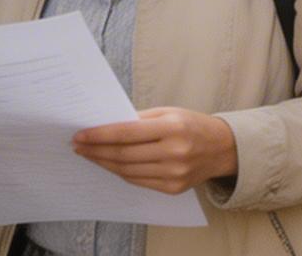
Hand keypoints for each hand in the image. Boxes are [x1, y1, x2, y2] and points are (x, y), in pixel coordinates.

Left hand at [71, 107, 238, 195]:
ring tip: (90, 155)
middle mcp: (174, 152)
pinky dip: (120, 172)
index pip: (127, 133)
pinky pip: (138, 181)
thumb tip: (104, 126)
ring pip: (127, 171)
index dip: (99, 135)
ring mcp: (174, 173)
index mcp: (173, 128)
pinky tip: (110, 164)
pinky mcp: (172, 188)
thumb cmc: (192, 125)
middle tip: (78, 146)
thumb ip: (139, 120)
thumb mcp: (169, 112)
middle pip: (123, 155)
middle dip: (96, 150)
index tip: (80, 135)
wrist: (222, 148)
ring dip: (104, 163)